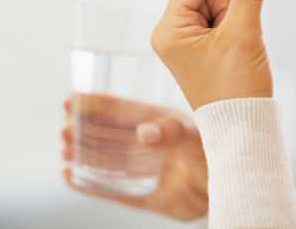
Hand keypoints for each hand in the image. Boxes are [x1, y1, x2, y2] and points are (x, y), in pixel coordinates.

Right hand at [61, 97, 207, 220]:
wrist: (232, 186)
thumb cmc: (217, 150)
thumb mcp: (195, 134)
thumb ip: (171, 131)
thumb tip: (143, 132)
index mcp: (156, 122)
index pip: (119, 110)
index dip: (95, 105)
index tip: (71, 100)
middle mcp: (147, 144)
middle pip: (107, 135)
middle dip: (83, 130)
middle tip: (64, 128)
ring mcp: (145, 169)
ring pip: (106, 160)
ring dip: (84, 154)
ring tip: (64, 149)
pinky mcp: (146, 195)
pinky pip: (114, 190)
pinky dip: (92, 185)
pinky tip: (71, 176)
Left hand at [151, 0, 272, 109]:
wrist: (243, 129)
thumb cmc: (237, 88)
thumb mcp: (244, 32)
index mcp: (169, 29)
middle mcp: (170, 32)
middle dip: (230, 1)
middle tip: (243, 27)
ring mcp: (184, 40)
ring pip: (216, 4)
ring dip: (234, 16)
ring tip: (240, 46)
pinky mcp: (198, 46)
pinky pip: (219, 20)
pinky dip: (234, 24)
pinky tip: (238, 48)